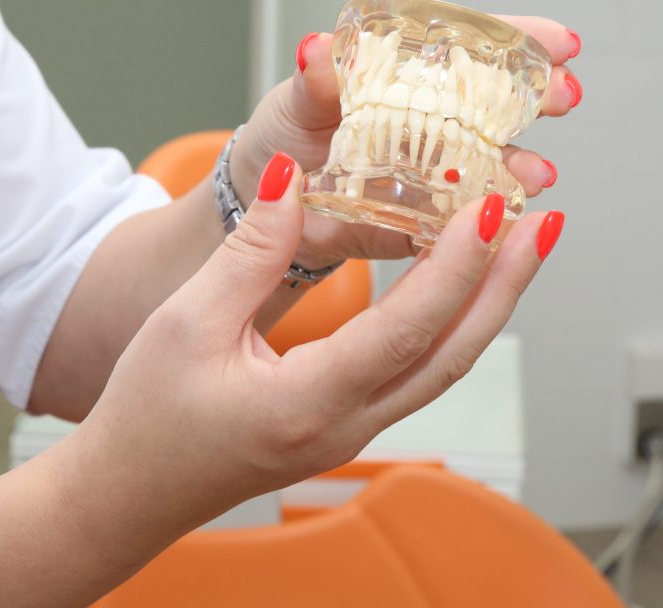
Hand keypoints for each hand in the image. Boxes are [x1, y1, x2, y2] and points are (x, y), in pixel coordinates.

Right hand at [74, 154, 562, 547]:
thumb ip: (251, 253)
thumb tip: (296, 182)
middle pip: (450, 356)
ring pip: (441, 368)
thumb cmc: (146, 414)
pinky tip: (456, 292)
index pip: (403, 331)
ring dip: (484, 306)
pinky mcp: (343, 424)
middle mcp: (343, 428)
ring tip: (514, 250)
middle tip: (540, 225)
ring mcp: (350, 432)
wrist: (128, 488)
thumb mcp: (186, 322)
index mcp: (303, 405)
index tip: (487, 210)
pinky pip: (415, 374)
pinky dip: (448, 326)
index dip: (452, 268)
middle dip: (502, 287)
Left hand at [230, 16, 578, 267]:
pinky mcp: (417, 219)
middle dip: (535, 98)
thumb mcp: (295, 101)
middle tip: (563, 95)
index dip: (515, 42)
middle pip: (494, 104)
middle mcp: (425, 123)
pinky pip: (457, 221)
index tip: (555, 41)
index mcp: (402, 80)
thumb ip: (314, 80)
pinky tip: (505, 218)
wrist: (261, 199)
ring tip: (535, 172)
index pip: (468, 51)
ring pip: (487, 165)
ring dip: (519, 166)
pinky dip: (483, 221)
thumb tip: (314, 47)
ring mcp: (427, 172)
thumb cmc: (281, 135)